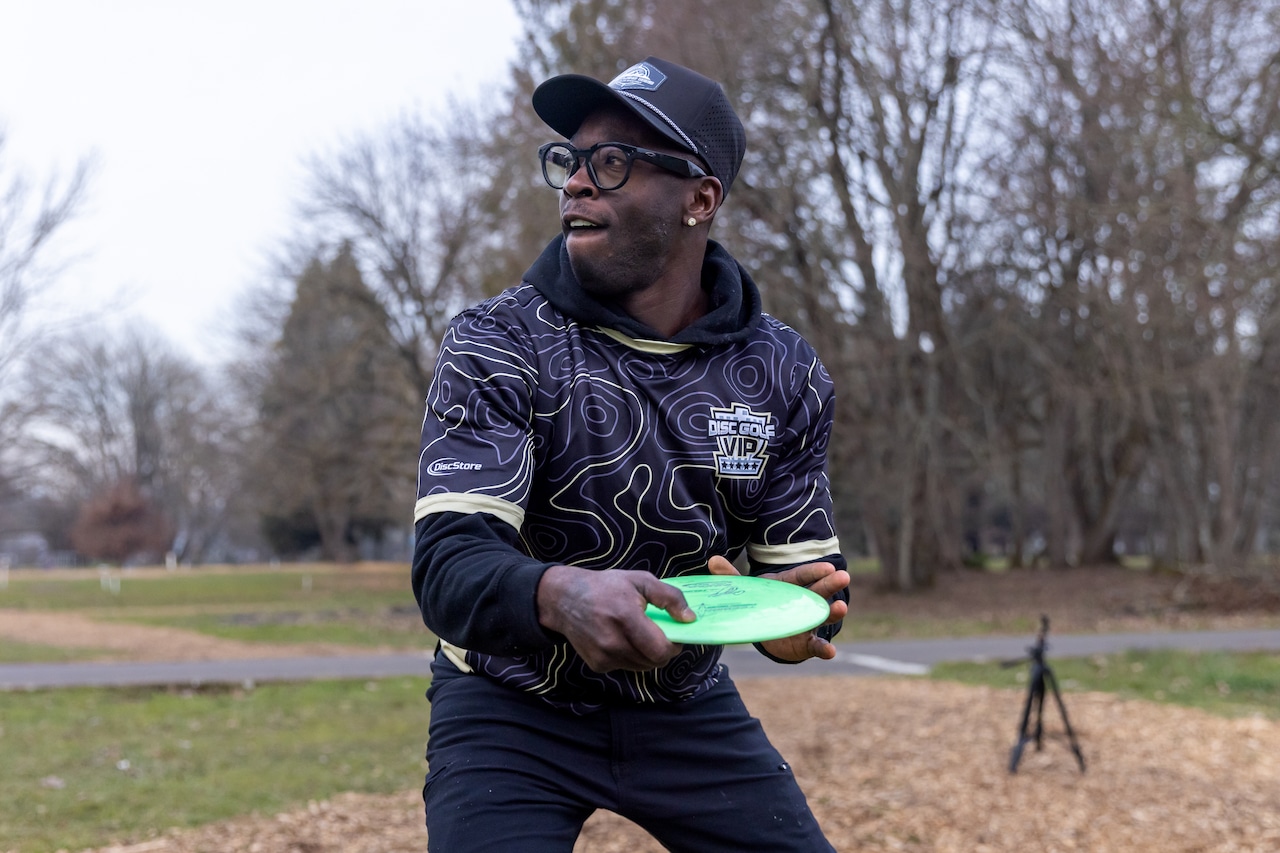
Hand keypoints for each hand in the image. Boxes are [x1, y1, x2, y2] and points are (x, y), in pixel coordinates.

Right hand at [536, 565, 694, 671]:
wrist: (565, 599)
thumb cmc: (605, 586)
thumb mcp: (640, 580)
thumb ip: (669, 597)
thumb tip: (689, 618)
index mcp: (626, 618)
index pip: (660, 650)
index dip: (674, 646)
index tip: (675, 635)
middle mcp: (613, 642)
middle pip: (654, 662)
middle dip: (663, 650)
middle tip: (660, 635)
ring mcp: (604, 656)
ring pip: (642, 667)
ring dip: (648, 655)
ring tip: (640, 635)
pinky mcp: (597, 665)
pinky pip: (626, 667)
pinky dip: (631, 657)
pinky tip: (622, 639)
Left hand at [706, 554, 848, 661]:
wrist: (766, 631)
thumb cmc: (761, 604)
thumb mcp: (747, 591)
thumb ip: (731, 578)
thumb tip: (713, 561)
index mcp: (789, 586)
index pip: (803, 576)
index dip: (815, 571)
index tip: (829, 565)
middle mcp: (803, 602)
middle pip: (818, 592)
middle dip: (830, 585)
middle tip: (844, 577)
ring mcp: (808, 622)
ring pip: (823, 616)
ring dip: (833, 613)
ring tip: (842, 608)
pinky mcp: (806, 643)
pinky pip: (816, 646)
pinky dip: (824, 649)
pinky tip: (830, 651)